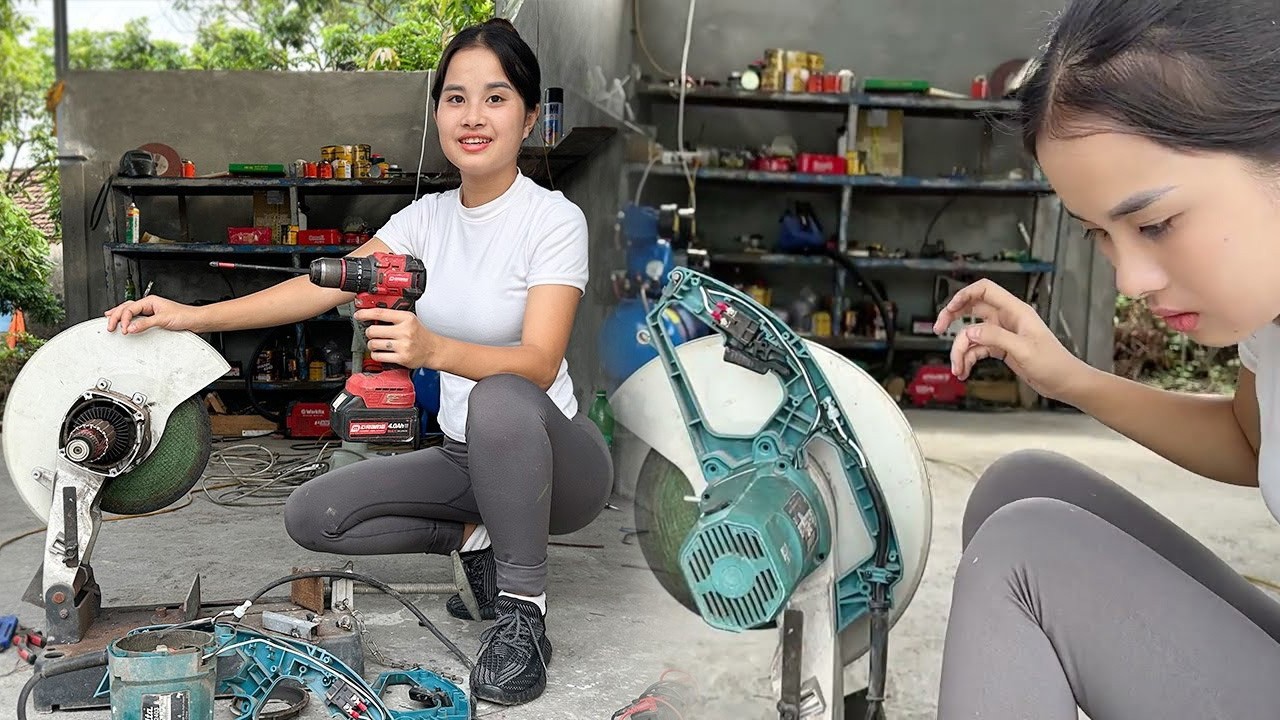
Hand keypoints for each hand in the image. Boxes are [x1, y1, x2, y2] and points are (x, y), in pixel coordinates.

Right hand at [104, 295, 201, 334]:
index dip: (124, 319)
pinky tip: (125, 322)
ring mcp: (151, 311)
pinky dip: (128, 319)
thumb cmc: (184, 316)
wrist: (195, 320)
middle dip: (115, 316)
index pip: (130, 309)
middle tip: (109, 326)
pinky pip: (136, 317)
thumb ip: (145, 324)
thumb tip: (130, 328)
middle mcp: (149, 304)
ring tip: (109, 319)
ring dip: (119, 315)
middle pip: (126, 308)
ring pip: (130, 311)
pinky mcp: (153, 317)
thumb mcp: (163, 320)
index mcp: (150, 301)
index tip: (123, 330)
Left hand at [357, 308, 436, 368]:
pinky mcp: (402, 358)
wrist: (433, 349)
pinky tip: (380, 352)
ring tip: (376, 344)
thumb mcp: (409, 319)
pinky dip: (376, 355)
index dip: (366, 314)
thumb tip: (370, 316)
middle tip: (372, 333)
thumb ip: (393, 316)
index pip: (380, 313)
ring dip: (371, 344)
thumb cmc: (419, 334)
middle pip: (373, 330)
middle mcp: (405, 331)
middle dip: (369, 333)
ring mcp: (403, 345)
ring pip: (374, 344)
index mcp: (406, 318)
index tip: (358, 315)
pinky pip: (379, 356)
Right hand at [933, 278, 1088, 401]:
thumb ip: (995, 337)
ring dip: (960, 350)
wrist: (1065, 382)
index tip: (949, 308)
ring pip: (971, 334)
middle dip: (953, 318)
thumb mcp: (1024, 349)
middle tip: (939, 329)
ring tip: (958, 368)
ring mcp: (1003, 333)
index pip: (985, 290)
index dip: (964, 295)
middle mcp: (1007, 319)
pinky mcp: (1001, 347)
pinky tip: (965, 371)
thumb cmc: (1054, 364)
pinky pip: (977, 349)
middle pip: (972, 308)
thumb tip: (969, 330)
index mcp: (1016, 311)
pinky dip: (968, 359)